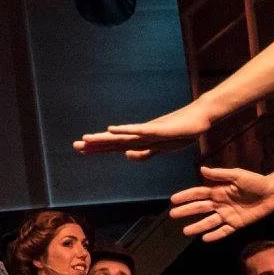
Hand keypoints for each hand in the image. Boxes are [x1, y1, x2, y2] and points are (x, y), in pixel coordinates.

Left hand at [72, 103, 211, 160]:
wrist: (198, 118)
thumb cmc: (180, 132)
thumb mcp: (159, 148)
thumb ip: (144, 153)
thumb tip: (127, 155)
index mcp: (139, 140)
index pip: (114, 146)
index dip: (98, 148)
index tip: (81, 149)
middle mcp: (139, 135)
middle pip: (113, 141)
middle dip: (94, 144)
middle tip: (74, 146)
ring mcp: (148, 131)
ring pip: (121, 137)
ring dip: (104, 138)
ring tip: (86, 139)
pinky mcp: (157, 128)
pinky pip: (138, 130)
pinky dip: (124, 130)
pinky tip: (111, 129)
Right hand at [169, 166, 273, 242]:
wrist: (273, 192)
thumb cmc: (255, 181)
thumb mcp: (237, 175)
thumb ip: (220, 174)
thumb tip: (201, 169)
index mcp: (219, 190)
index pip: (199, 194)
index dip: (186, 196)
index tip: (173, 200)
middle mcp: (220, 203)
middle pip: (200, 208)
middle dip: (186, 211)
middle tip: (172, 215)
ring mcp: (227, 214)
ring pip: (209, 222)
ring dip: (197, 226)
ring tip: (185, 231)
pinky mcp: (237, 224)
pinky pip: (223, 231)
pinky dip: (215, 235)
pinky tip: (204, 239)